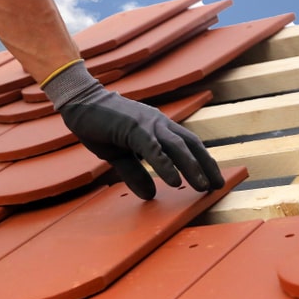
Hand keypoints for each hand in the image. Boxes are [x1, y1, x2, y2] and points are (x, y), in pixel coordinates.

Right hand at [44, 61, 224, 199]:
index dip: (202, 161)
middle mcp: (158, 122)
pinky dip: (166, 165)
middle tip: (218, 186)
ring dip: (193, 167)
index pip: (188, 143)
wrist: (79, 103)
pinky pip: (154, 149)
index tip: (214, 179)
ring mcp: (147, 123)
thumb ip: (136, 173)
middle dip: (206, 165)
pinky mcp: (133, 128)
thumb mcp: (119, 155)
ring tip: (203, 186)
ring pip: (178, 146)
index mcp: (157, 127)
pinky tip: (174, 181)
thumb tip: (151, 195)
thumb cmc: (98, 125)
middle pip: (191, 144)